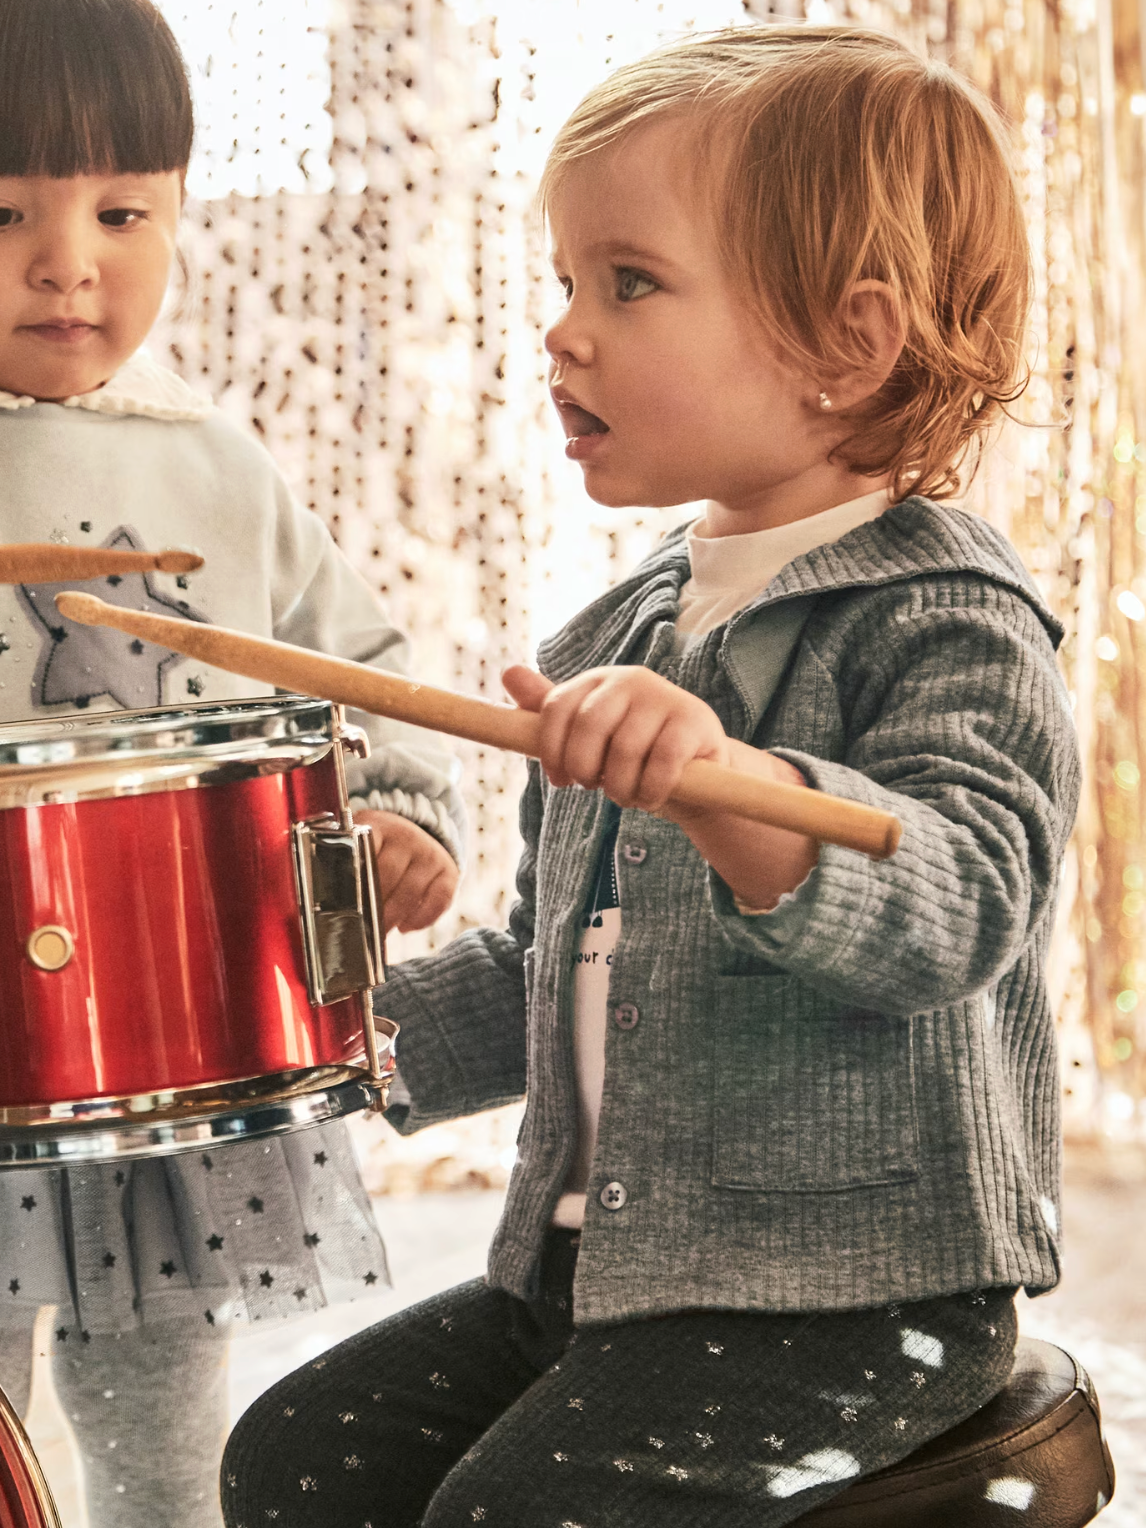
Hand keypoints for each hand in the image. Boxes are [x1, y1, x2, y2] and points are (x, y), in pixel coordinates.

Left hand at [352, 810, 458, 932]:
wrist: (417, 832)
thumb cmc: (378, 848)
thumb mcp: (358, 842)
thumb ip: (341, 863)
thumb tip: (316, 902)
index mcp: (377, 826)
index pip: (363, 853)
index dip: (353, 883)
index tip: (342, 906)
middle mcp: (407, 836)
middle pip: (387, 876)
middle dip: (371, 906)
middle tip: (359, 927)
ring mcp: (430, 853)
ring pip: (410, 892)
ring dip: (393, 917)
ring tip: (379, 931)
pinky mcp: (449, 872)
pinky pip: (439, 900)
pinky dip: (422, 918)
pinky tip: (405, 927)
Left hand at [502, 663, 730, 815]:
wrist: (695, 768)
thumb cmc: (631, 752)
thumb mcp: (587, 733)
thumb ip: (548, 709)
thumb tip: (508, 672)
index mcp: (597, 681)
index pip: (557, 707)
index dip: (551, 749)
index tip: (559, 781)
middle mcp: (630, 679)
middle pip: (588, 725)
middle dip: (584, 768)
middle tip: (594, 788)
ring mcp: (664, 697)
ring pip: (624, 749)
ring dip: (620, 787)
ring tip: (626, 795)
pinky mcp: (694, 721)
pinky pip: (661, 763)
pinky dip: (650, 790)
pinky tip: (650, 797)